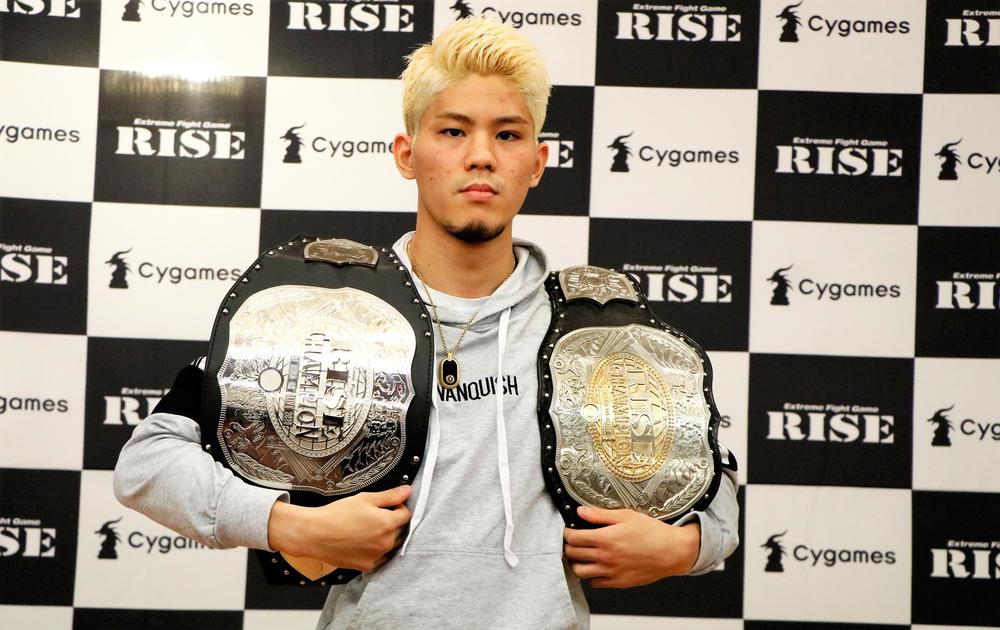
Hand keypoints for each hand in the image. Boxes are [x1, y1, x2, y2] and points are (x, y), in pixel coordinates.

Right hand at [267, 485, 411, 572]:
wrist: (315, 534)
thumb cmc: (338, 514)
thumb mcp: (365, 499)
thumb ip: (390, 496)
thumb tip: (407, 491)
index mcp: (387, 524)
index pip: (406, 515)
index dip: (399, 507)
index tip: (389, 505)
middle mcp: (386, 543)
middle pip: (400, 530)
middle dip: (392, 522)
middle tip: (374, 516)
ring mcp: (377, 556)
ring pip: (391, 544)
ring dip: (386, 537)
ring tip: (367, 529)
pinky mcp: (367, 566)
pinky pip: (379, 557)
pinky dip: (375, 550)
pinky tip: (363, 542)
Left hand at [563, 505, 700, 588]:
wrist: (672, 552)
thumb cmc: (652, 532)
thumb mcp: (626, 516)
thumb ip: (600, 514)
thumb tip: (581, 511)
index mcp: (605, 538)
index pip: (572, 538)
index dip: (567, 532)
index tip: (569, 529)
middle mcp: (605, 557)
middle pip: (573, 554)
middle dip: (569, 546)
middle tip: (573, 541)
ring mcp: (611, 572)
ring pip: (580, 572)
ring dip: (576, 563)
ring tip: (581, 555)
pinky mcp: (618, 582)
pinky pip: (595, 583)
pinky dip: (592, 576)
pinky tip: (597, 566)